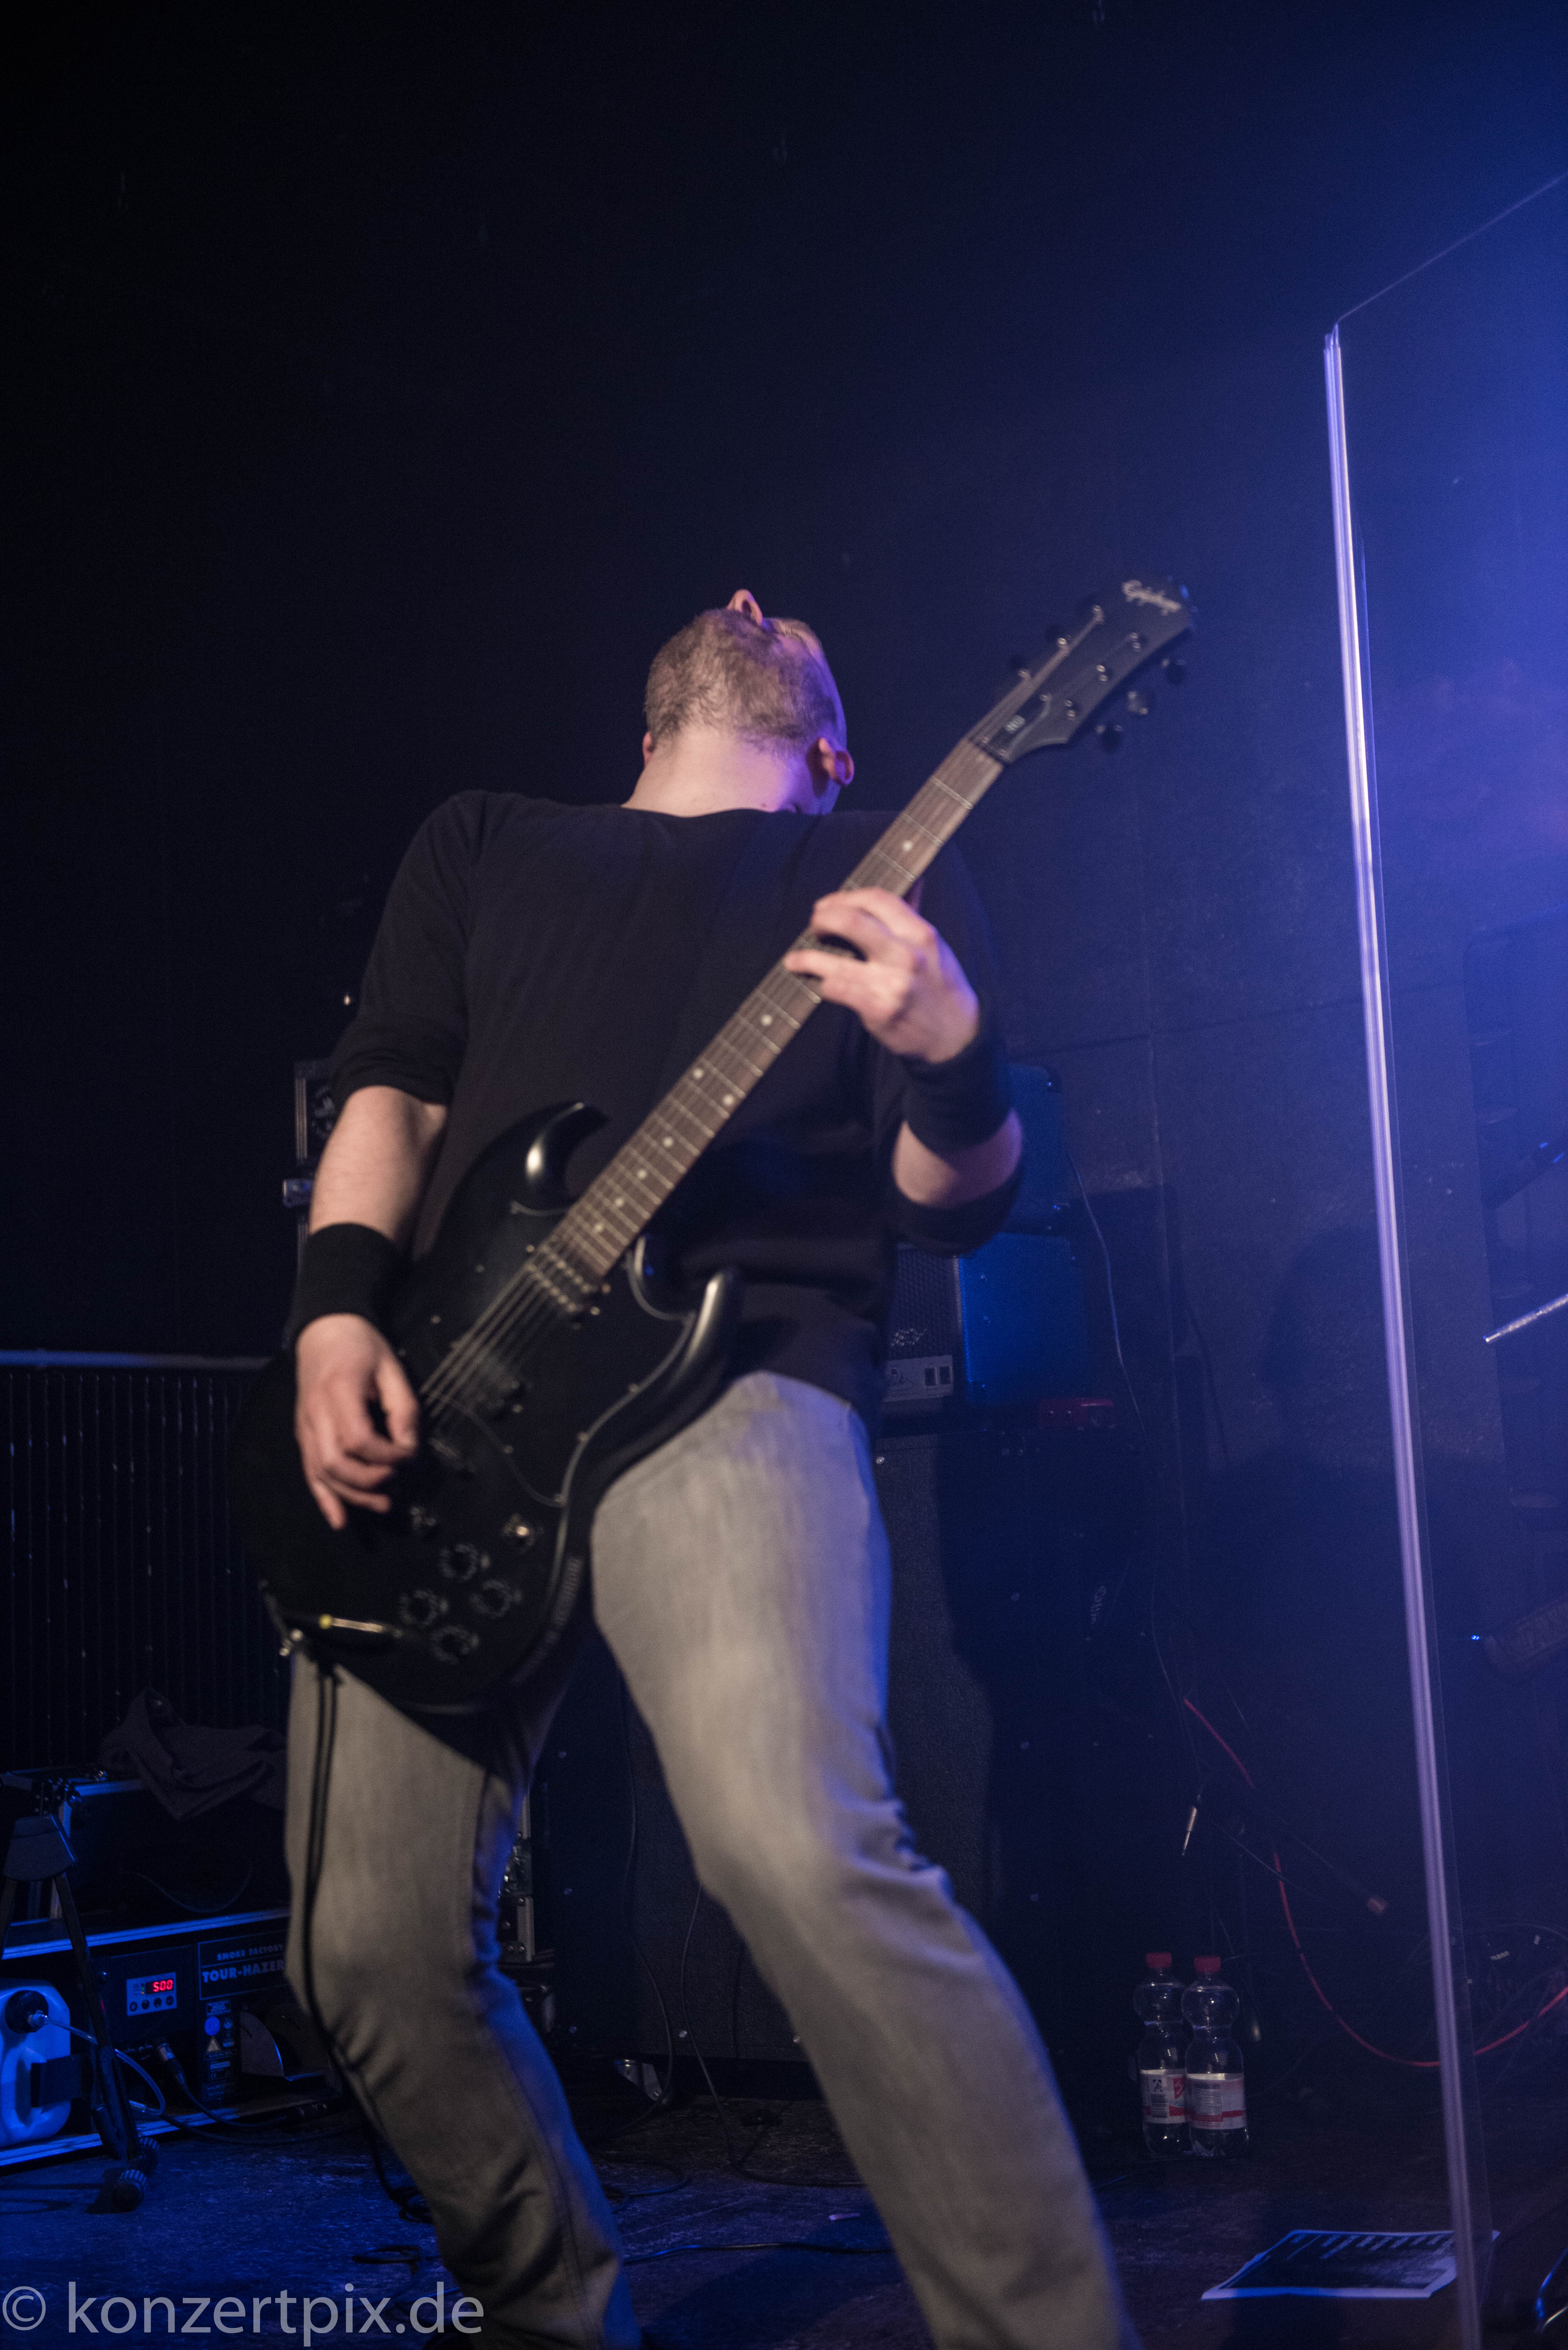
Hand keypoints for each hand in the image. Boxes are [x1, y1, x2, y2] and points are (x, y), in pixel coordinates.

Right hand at [294, 1314, 419, 1528]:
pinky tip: (339, 1520)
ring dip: (353, 1496)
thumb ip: (402, 1407)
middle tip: (396, 1478)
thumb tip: (409, 1446)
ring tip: (383, 1506)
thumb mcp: (390, 1367)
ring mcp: (305, 1426)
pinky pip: (310, 1472)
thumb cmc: (360, 1345)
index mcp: (338, 1391)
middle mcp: (316, 1412)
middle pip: (336, 1463)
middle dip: (370, 1480)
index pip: (359, 1438)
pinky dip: (324, 1499)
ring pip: (322, 1473)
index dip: (387, 1455)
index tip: (408, 1454)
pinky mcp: (303, 1434)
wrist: (324, 1330)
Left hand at [783, 887, 978, 1062]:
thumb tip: (912, 881)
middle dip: (822, 919)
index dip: (844, 897)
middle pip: (851, 920)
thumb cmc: (939, 987)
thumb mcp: (933, 947)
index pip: (876, 898)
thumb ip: (914, 914)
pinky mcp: (878, 1011)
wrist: (955, 1036)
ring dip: (807, 958)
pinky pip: (836, 990)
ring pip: (834, 962)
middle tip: (814, 927)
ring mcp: (892, 984)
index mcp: (921, 933)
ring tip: (795, 960)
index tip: (829, 906)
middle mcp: (907, 955)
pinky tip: (820, 984)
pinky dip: (822, 985)